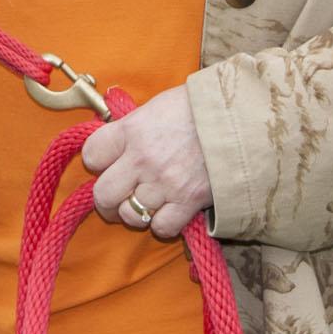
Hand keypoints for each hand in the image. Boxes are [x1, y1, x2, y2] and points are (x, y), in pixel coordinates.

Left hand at [80, 85, 214, 240]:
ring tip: (145, 204)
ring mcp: (165, 183)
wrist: (241, 117)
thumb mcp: (156, 107)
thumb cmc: (198, 107)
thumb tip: (117, 142)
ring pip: (131, 215)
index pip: (92, 154)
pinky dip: (162, 224)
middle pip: (103, 195)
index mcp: (131, 130)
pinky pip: (162, 226)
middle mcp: (143, 159)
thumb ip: (133, 128)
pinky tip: (169, 211)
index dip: (96, 161)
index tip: (105, 163)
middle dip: (106, 201)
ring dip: (134, 213)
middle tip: (115, 199)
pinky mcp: (189, 201)